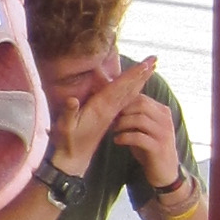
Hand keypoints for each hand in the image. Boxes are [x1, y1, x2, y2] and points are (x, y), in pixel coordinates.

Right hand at [57, 53, 159, 176]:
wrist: (74, 160)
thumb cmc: (67, 142)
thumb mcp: (64, 127)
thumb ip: (68, 113)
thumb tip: (72, 99)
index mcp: (101, 109)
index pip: (119, 88)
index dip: (132, 76)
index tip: (145, 65)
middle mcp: (109, 109)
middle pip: (129, 88)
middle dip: (141, 74)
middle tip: (155, 59)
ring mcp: (110, 113)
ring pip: (129, 94)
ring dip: (140, 80)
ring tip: (150, 68)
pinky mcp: (108, 117)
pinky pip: (124, 100)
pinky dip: (132, 91)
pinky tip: (137, 86)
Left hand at [110, 76, 183, 192]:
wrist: (165, 173)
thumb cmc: (150, 148)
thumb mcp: (144, 129)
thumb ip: (134, 116)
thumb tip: (113, 103)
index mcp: (162, 112)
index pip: (141, 97)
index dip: (123, 101)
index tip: (111, 109)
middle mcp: (165, 120)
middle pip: (141, 104)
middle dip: (122, 111)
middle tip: (111, 120)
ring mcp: (164, 134)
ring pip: (140, 119)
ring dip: (122, 123)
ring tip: (114, 130)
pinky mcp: (159, 148)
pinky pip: (139, 137)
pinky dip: (124, 137)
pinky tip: (117, 140)